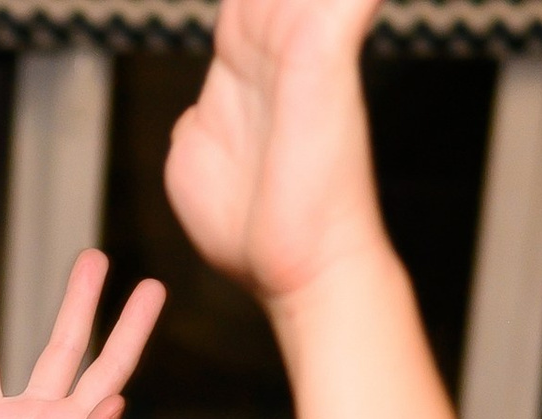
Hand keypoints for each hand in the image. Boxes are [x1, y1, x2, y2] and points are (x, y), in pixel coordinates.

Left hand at [165, 0, 386, 309]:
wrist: (298, 269)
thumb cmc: (251, 233)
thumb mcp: (196, 165)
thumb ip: (196, 122)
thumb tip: (196, 109)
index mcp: (239, 56)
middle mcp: (270, 35)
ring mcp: (302, 36)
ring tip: (301, 25)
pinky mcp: (325, 47)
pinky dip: (345, 1)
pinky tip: (326, 10)